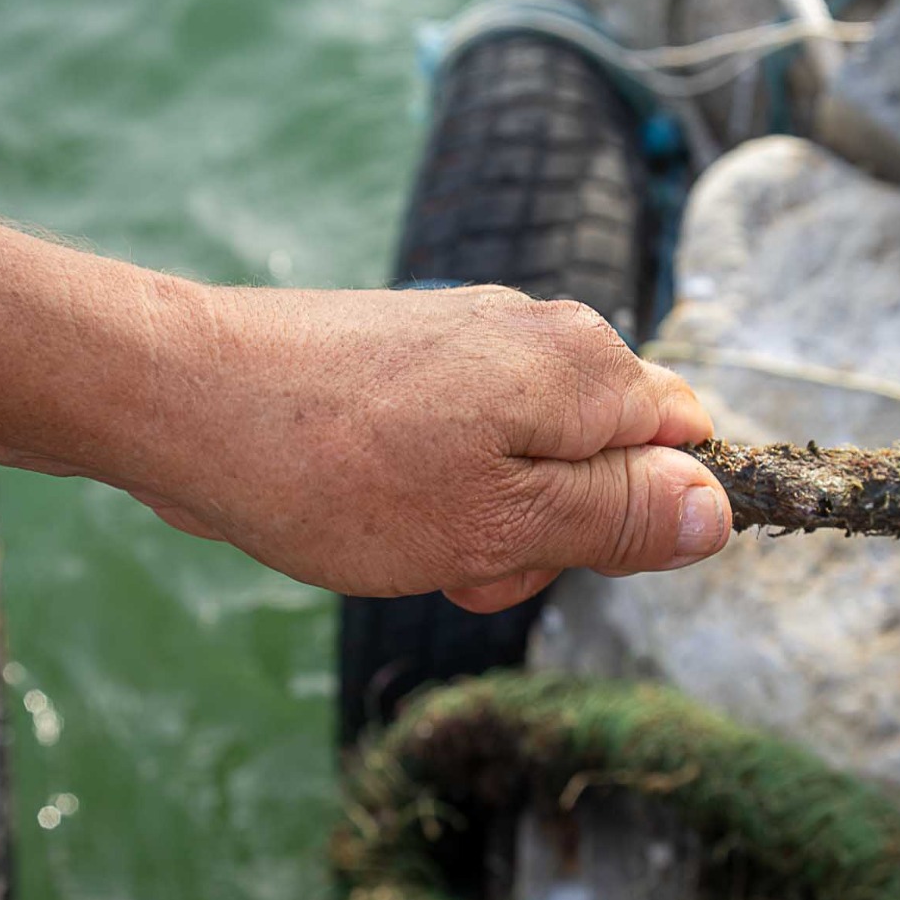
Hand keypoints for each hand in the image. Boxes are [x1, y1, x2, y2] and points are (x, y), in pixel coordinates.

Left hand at [106, 282, 731, 612]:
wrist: (181, 399)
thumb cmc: (340, 473)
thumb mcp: (502, 525)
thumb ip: (618, 517)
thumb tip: (719, 507)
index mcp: (584, 367)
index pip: (686, 442)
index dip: (646, 518)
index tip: (566, 558)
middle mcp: (538, 333)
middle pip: (604, 457)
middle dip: (551, 533)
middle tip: (466, 566)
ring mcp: (467, 338)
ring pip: (526, 458)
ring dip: (485, 523)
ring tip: (404, 541)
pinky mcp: (409, 355)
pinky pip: (464, 439)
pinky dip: (436, 490)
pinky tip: (372, 511)